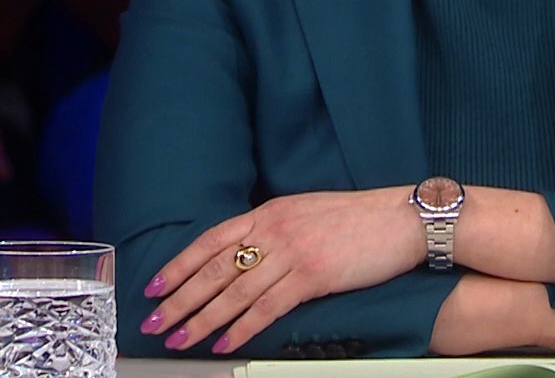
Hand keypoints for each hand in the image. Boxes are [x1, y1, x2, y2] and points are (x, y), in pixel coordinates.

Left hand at [139, 188, 419, 353]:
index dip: (179, 265)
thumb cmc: (358, 218)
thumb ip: (273, 228)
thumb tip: (246, 253)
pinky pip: (268, 308)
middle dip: (180, 299)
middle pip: (215, 269)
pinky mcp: (313, 276)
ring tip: (180, 338)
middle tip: (155, 321)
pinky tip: (224, 343)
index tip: (155, 286)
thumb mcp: (305, 211)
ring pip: (235, 292)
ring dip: (203, 319)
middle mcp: (274, 229)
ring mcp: (292, 252)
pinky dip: (242, 328)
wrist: (400, 218)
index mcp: (269, 211)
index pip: (211, 240)